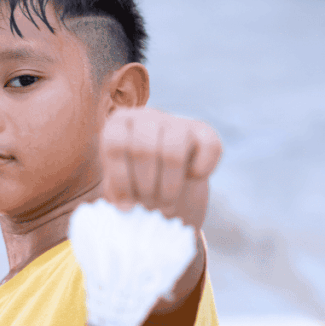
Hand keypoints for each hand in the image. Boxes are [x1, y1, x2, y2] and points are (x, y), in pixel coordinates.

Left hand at [100, 108, 221, 229]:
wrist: (164, 181)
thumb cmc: (135, 184)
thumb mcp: (119, 188)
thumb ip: (119, 195)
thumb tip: (127, 208)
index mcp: (119, 124)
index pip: (116, 144)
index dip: (120, 179)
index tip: (126, 205)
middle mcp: (146, 117)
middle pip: (143, 149)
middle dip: (146, 187)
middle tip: (148, 206)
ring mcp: (176, 121)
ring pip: (173, 152)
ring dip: (169, 187)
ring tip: (165, 203)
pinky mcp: (203, 131)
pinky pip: (209, 147)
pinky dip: (201, 171)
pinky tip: (191, 178)